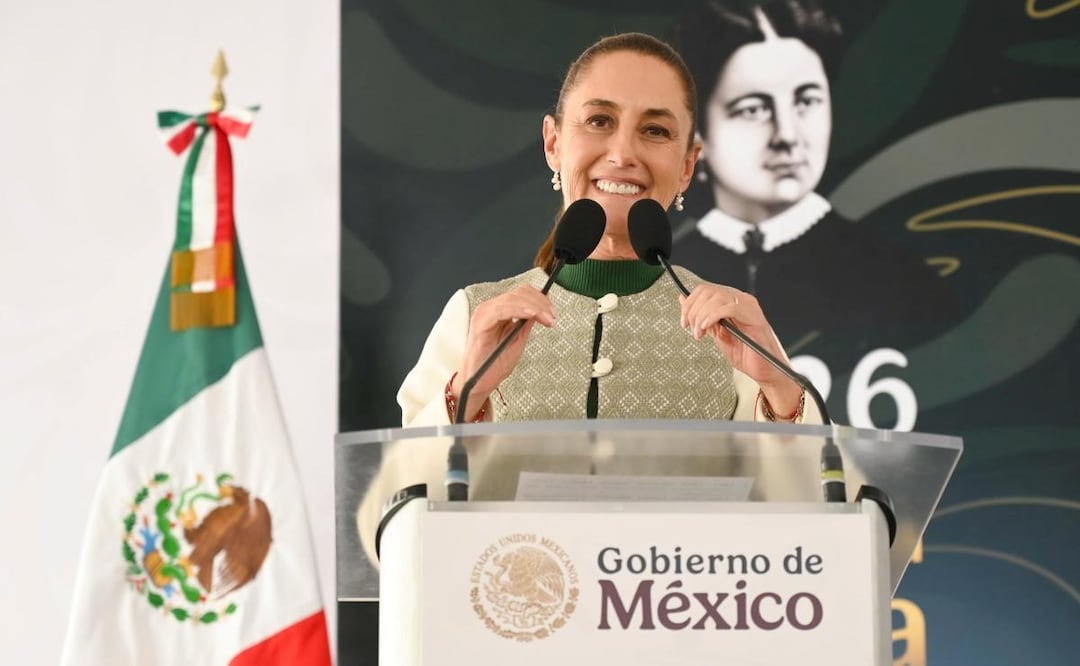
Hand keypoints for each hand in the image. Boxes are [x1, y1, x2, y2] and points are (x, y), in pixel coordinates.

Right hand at [452, 286, 555, 416]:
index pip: (522, 294)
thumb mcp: (517, 340)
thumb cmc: (496, 363)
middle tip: (553, 317)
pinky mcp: (480, 323)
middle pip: (519, 293)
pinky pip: (501, 310)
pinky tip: (531, 314)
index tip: (553, 312)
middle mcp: (490, 308)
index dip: (540, 299)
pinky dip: (519, 309)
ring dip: (534, 307)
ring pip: (513, 299)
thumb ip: (526, 323)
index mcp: (499, 310)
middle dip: (540, 303)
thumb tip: (543, 309)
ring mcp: (484, 314)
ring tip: (547, 319)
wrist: (479, 382)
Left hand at [680, 285, 801, 415]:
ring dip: (701, 316)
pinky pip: (729, 308)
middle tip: (691, 329)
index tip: (684, 322)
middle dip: (693, 311)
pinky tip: (707, 329)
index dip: (689, 304)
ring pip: (716, 298)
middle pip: (708, 292)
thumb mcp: (716, 333)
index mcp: (730, 301)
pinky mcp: (754, 316)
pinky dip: (713, 317)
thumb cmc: (744, 353)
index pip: (704, 290)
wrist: (763, 369)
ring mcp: (748, 306)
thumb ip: (701, 316)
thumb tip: (683, 299)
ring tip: (699, 334)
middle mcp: (740, 299)